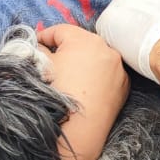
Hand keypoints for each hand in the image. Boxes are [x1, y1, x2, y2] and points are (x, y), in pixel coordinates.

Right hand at [36, 25, 128, 159]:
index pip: (61, 30)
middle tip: (50, 60)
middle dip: (66, 49)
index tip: (35, 45)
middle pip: (81, 42)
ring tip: (68, 77)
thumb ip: (38, 50)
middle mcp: (106, 50)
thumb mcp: (39, 67)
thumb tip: (40, 46)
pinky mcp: (124, 86)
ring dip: (83, 63)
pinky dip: (96, 77)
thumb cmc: (57, 93)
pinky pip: (107, 74)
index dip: (45, 36)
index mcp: (84, 40)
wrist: (78, 129)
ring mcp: (118, 68)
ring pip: (96, 58)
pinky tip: (84, 89)